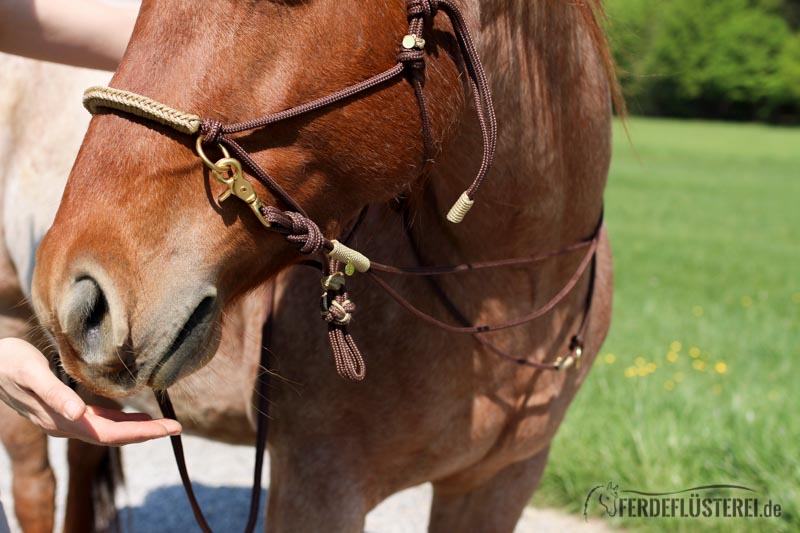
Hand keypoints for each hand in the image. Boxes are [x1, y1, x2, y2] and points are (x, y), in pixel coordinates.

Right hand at [0, 337, 180, 445]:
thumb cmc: (8, 362)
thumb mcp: (31, 372)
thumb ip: (54, 393)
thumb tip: (78, 414)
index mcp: (61, 420)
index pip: (110, 434)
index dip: (142, 434)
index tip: (170, 429)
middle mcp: (64, 424)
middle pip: (112, 436)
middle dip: (146, 434)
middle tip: (176, 428)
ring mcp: (63, 420)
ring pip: (106, 430)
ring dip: (134, 429)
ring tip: (162, 424)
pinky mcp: (62, 410)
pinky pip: (96, 421)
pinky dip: (118, 420)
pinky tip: (131, 414)